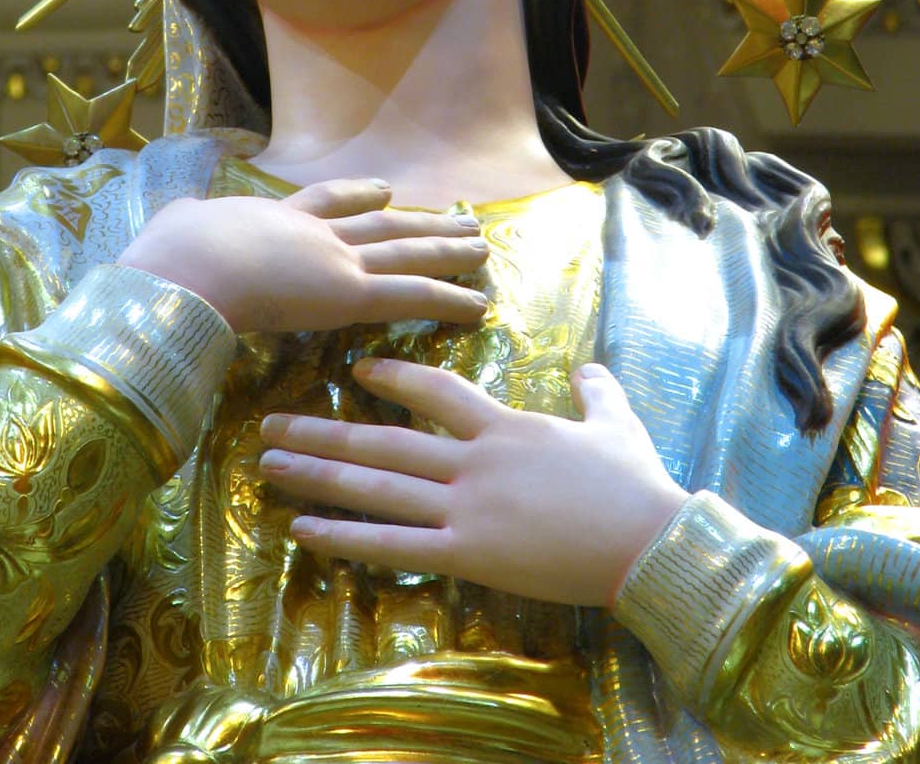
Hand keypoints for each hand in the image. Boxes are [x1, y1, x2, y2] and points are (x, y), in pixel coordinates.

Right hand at [117, 178, 489, 334]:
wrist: (185, 266)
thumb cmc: (170, 255)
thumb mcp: (177, 226)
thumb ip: (185, 221)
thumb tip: (178, 215)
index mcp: (271, 217)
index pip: (324, 204)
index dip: (358, 196)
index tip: (385, 191)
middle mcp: (313, 231)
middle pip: (380, 223)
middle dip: (420, 222)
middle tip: (458, 217)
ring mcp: (335, 258)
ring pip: (406, 251)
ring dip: (448, 249)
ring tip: (482, 245)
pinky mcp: (350, 293)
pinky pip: (412, 296)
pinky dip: (449, 299)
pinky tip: (479, 304)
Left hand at [258, 357, 687, 607]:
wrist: (649, 537)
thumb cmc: (635, 483)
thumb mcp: (616, 424)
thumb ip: (594, 390)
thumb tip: (589, 365)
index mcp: (504, 426)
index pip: (436, 390)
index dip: (395, 376)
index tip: (358, 369)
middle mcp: (473, 460)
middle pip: (384, 439)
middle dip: (323, 430)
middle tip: (270, 423)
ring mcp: (466, 507)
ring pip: (378, 485)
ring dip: (319, 473)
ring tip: (270, 465)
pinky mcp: (468, 555)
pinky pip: (394, 546)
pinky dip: (345, 536)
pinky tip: (304, 530)